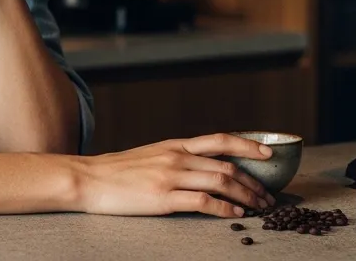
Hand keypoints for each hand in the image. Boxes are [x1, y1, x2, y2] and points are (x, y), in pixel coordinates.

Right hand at [70, 134, 276, 217]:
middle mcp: (177, 157)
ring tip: (258, 207)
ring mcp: (170, 176)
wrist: (87, 179)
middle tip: (268, 196)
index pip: (220, 140)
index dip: (248, 146)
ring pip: (221, 182)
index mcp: (175, 145)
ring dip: (245, 196)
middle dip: (253, 182)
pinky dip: (224, 208)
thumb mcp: (150, 155)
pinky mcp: (163, 198)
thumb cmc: (116, 171)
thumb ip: (175, 158)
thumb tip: (200, 166)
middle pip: (227, 165)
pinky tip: (234, 214)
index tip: (268, 154)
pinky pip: (203, 202)